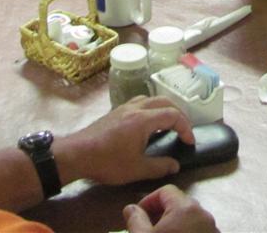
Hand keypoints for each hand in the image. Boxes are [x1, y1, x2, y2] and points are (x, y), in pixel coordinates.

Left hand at [57, 96, 194, 185]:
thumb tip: (175, 165)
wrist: (77, 154)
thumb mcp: (137, 169)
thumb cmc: (108, 162)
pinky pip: (140, 102)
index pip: (173, 115)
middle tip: (183, 129)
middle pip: (164, 101)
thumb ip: (159, 166)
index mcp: (143, 120)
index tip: (189, 141)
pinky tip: (148, 122)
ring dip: (164, 108)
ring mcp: (124, 107)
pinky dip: (151, 108)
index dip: (185, 127)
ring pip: (151, 98)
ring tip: (169, 123)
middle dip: (178, 113)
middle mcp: (136, 108)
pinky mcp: (116, 112)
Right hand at [125, 185, 217, 232]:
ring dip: (173, 224)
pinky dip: (186, 232)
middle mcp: (203, 214)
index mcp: (186, 208)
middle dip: (160, 213)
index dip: (149, 200)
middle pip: (179, 204)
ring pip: (189, 218)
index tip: (138, 215)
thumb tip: (131, 208)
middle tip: (146, 228)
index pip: (166, 191)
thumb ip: (136, 220)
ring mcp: (212, 229)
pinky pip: (198, 230)